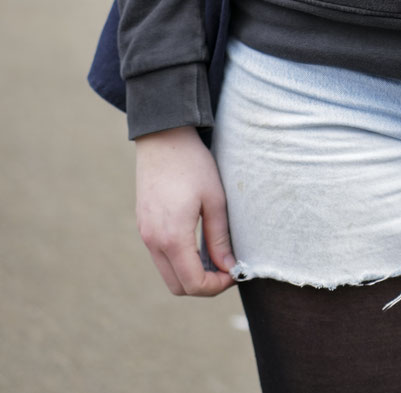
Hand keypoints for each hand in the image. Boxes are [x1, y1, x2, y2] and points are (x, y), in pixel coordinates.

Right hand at [135, 126, 235, 295]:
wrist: (163, 137)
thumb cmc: (193, 164)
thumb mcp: (214, 199)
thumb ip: (219, 238)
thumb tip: (229, 267)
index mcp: (172, 237)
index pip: (193, 284)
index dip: (216, 287)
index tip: (234, 272)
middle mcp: (153, 241)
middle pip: (178, 286)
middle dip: (204, 285)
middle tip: (226, 269)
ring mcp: (145, 234)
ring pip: (168, 273)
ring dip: (190, 273)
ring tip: (214, 255)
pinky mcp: (143, 225)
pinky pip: (160, 256)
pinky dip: (179, 260)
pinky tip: (197, 243)